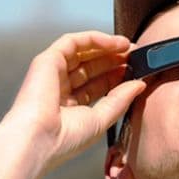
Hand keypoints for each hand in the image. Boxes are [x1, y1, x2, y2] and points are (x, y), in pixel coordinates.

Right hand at [1, 31, 145, 172]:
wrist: (38, 140)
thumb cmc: (65, 139)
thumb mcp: (101, 119)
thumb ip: (120, 100)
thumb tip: (140, 84)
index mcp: (69, 106)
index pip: (96, 85)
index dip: (117, 76)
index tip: (137, 71)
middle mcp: (59, 88)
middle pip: (91, 67)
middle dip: (114, 60)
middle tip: (136, 55)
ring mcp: (52, 73)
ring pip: (83, 52)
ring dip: (107, 47)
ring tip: (129, 47)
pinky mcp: (47, 60)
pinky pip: (73, 42)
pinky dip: (94, 39)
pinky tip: (115, 43)